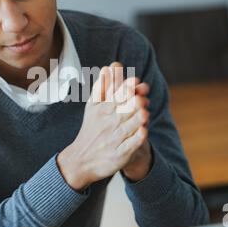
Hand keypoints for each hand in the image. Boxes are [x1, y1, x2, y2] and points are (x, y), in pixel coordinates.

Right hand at [57, 64, 148, 190]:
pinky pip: (130, 146)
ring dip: (136, 120)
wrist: (82, 159)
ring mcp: (114, 140)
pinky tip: (144, 131)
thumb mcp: (93, 107)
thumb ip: (102, 87)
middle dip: (132, 103)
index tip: (135, 81)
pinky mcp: (120, 155)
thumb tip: (108, 66)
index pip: (115, 98)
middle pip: (122, 112)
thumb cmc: (91, 128)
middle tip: (141, 96)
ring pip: (127, 128)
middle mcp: (108, 125)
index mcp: (102, 111)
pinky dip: (136, 139)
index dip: (126, 89)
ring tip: (145, 112)